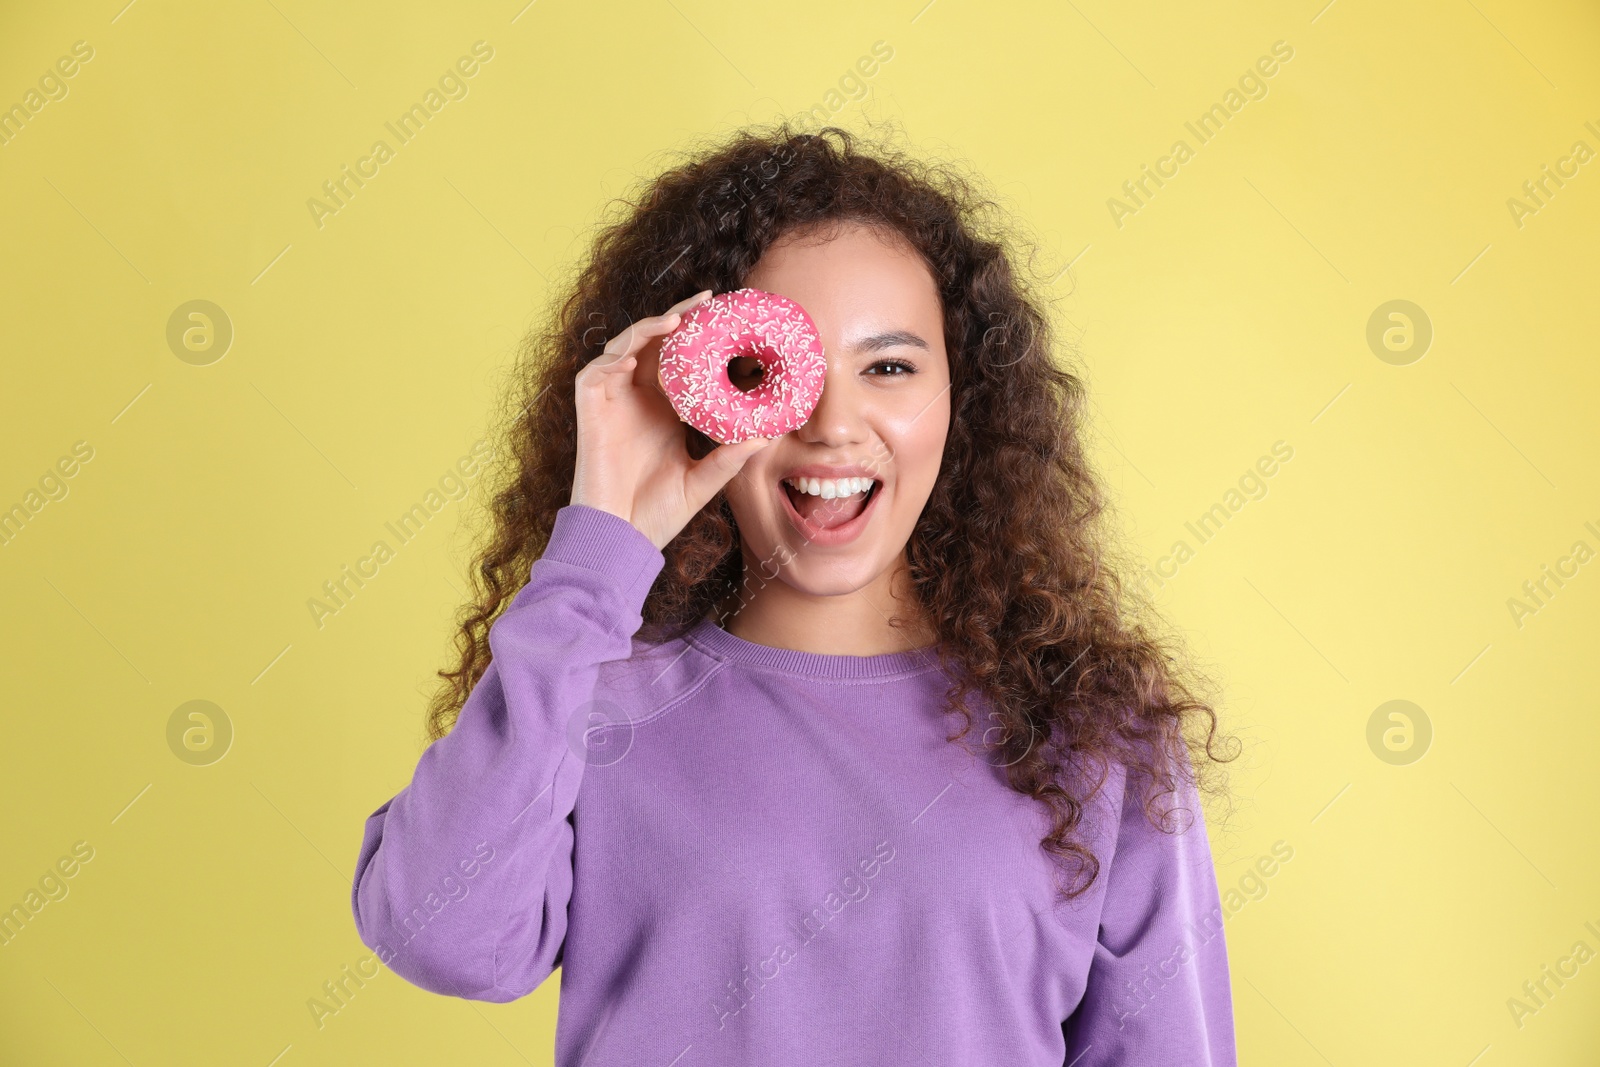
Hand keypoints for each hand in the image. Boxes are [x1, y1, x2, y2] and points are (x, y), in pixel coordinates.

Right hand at [570, 290, 775, 549]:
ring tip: (681, 317)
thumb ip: (728, 459)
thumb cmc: (657, 513)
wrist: (620, 537)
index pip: (681, 360)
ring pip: (626, 346)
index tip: (731, 319)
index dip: (700, 337)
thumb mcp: (702, 481)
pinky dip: (620, 352)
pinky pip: (598, 369)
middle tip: (710, 300)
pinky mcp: (589, 409)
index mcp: (663, 410)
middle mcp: (636, 398)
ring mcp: (611, 401)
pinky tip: (643, 347)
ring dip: (651, 326)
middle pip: (655, 342)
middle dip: (680, 316)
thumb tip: (765, 437)